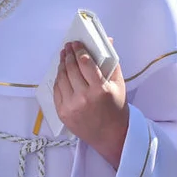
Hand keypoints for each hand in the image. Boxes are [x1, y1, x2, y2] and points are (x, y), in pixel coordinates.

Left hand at [54, 41, 129, 168]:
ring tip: (64, 57)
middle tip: (68, 47)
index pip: (85, 63)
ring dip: (62, 65)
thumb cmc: (116, 108)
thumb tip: (106, 40)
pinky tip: (61, 72)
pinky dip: (58, 79)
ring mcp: (71, 106)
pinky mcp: (63, 113)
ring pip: (62, 78)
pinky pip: (57, 90)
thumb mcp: (119, 84)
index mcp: (100, 90)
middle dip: (68, 55)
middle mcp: (84, 98)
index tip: (76, 43)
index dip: (79, 50)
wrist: (110, 135)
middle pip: (71, 69)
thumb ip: (111, 62)